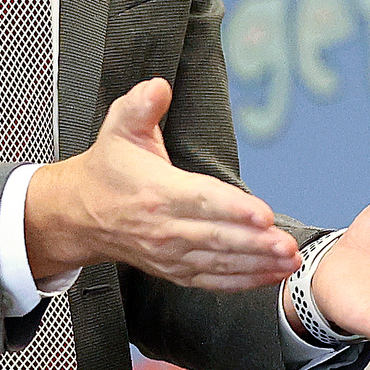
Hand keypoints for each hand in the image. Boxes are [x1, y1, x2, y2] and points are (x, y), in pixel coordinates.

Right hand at [23, 80, 302, 288]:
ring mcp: (170, 254)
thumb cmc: (108, 170)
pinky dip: (243, 282)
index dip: (234, 209)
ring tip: (289, 261)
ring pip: (219, 263)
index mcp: (157, 192)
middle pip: (217, 238)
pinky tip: (271, 276)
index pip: (201, 201)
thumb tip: (158, 87)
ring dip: (257, 264)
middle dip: (256, 244)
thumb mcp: (119, 127)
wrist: (80, 214)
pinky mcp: (175, 271)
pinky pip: (213, 281)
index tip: (263, 214)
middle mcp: (164, 228)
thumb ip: (141, 105)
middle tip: (288, 245)